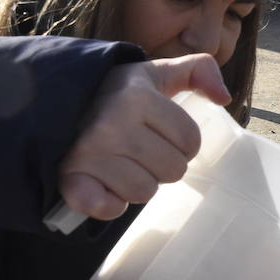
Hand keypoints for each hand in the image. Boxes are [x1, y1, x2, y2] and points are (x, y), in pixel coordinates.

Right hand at [57, 54, 229, 220]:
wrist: (55, 104)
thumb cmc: (117, 93)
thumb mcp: (157, 73)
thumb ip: (198, 70)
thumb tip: (224, 97)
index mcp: (138, 97)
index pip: (190, 141)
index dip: (182, 142)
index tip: (162, 133)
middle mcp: (112, 124)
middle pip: (173, 170)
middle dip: (163, 163)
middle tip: (142, 150)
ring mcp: (88, 154)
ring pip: (144, 192)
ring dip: (139, 183)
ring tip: (123, 164)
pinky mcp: (69, 179)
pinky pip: (107, 208)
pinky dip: (110, 204)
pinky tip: (105, 186)